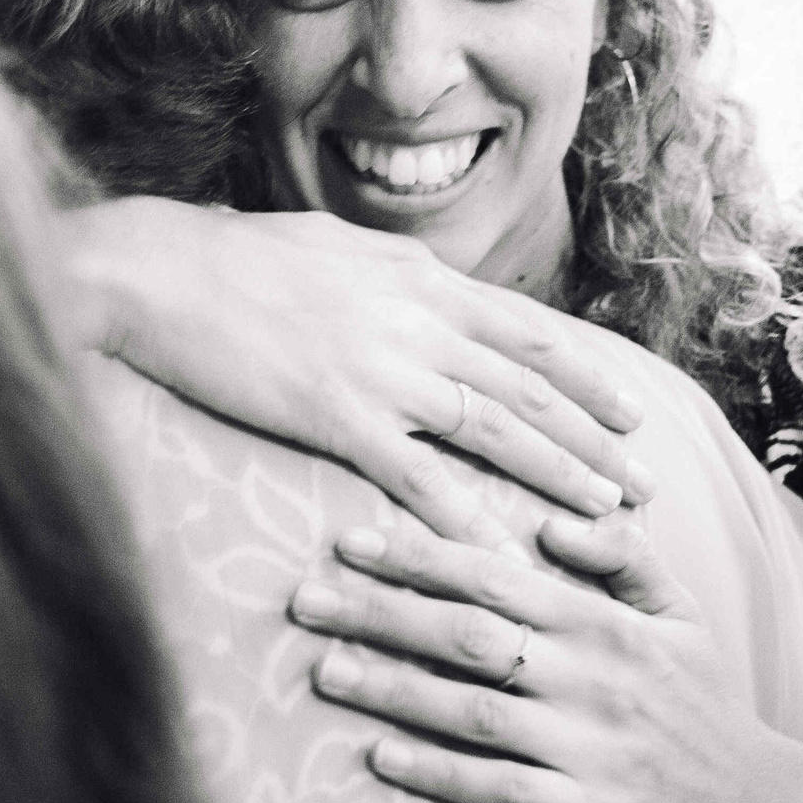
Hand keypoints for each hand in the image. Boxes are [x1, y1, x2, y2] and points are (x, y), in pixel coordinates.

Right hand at [63, 198, 654, 539]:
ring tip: (606, 516)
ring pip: (498, 428)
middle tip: (645, 484)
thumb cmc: (234, 259)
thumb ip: (397, 274)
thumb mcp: (337, 247)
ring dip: (559, 475)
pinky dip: (466, 519)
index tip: (629, 412)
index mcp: (421, 278)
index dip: (585, 377)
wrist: (157, 271)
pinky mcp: (337, 414)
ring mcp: (383, 367)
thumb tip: (438, 287)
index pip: (528, 332)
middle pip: (532, 385)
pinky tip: (500, 556)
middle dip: (596, 438)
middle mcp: (418, 318)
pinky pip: (418, 476)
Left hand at [289, 513, 802, 802]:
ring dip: (391, 689)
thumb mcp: (679, 612)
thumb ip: (620, 555)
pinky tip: (379, 757)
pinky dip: (436, 773)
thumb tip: (550, 519)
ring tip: (323, 672)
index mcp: (603, 622)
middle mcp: (589, 678)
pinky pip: (496, 788)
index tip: (350, 541)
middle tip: (305, 601)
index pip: (495, 575)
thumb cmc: (704, 701)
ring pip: (471, 710)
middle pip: (467, 635)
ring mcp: (585, 747)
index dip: (418, 555)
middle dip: (380, 614)